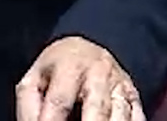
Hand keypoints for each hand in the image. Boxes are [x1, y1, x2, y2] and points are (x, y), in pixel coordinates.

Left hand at [16, 36, 144, 120]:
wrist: (87, 51)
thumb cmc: (57, 70)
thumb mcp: (34, 79)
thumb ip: (29, 107)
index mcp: (70, 66)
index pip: (60, 101)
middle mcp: (99, 74)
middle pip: (97, 110)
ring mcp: (120, 86)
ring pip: (120, 116)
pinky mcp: (134, 98)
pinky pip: (137, 118)